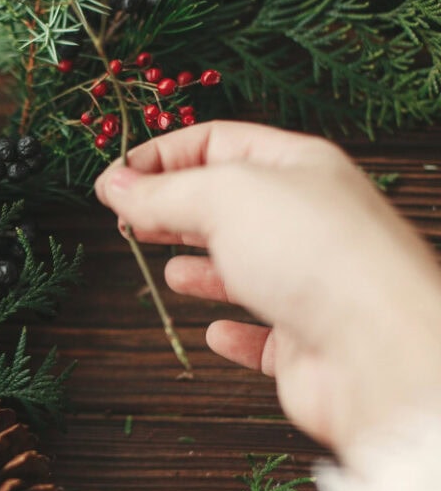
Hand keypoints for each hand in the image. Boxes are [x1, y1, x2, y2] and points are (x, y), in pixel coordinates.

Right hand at [95, 121, 440, 459]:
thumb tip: (114, 185)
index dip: (161, 156)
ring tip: (170, 269)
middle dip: (172, 209)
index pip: (217, 143)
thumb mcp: (223, 198)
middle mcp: (306, 221)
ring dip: (204, 268)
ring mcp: (308, 282)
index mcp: (296, 167)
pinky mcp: (304, 341)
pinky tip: (216, 332)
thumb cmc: (315, 254)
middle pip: (226, 204)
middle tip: (127, 220)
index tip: (115, 178)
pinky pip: (263, 334)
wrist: (376, 347)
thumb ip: (162, 193)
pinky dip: (235, 333)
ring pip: (245, 268)